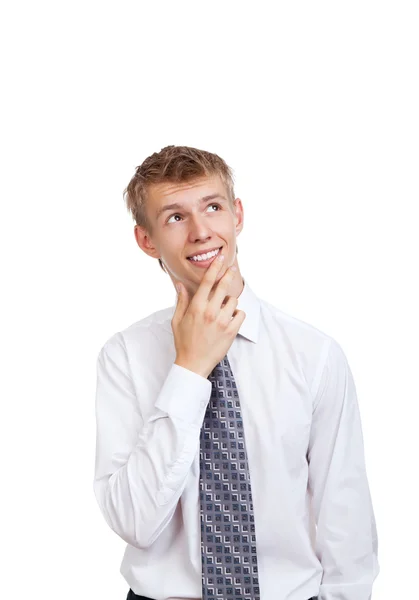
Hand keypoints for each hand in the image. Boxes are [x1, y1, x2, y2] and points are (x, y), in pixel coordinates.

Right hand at [172, 255, 245, 378]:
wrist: (193, 364)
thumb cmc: (184, 342)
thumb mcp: (177, 320)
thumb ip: (181, 301)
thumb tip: (180, 285)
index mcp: (196, 307)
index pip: (207, 282)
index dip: (215, 267)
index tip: (221, 258)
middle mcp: (210, 312)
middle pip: (223, 286)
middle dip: (229, 275)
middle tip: (232, 269)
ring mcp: (222, 322)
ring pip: (233, 301)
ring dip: (230, 302)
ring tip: (223, 310)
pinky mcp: (231, 331)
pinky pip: (241, 315)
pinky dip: (237, 315)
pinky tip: (230, 319)